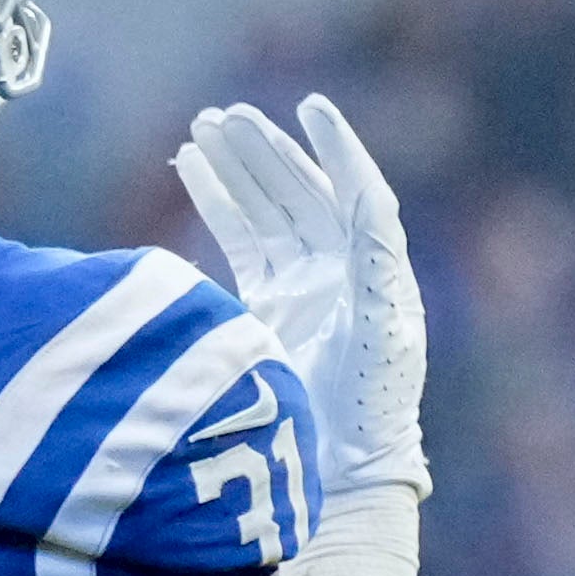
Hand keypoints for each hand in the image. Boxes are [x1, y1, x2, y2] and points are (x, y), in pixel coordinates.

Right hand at [175, 91, 429, 510]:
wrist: (340, 469)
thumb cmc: (369, 409)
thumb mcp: (381, 330)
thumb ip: (374, 261)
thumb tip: (366, 195)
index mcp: (377, 269)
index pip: (356, 192)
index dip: (335, 147)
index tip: (310, 106)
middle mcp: (343, 269)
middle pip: (303, 192)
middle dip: (267, 151)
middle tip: (228, 115)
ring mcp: (305, 285)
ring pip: (269, 210)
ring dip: (239, 168)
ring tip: (204, 127)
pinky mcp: (270, 305)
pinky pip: (242, 241)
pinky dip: (219, 204)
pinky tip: (193, 168)